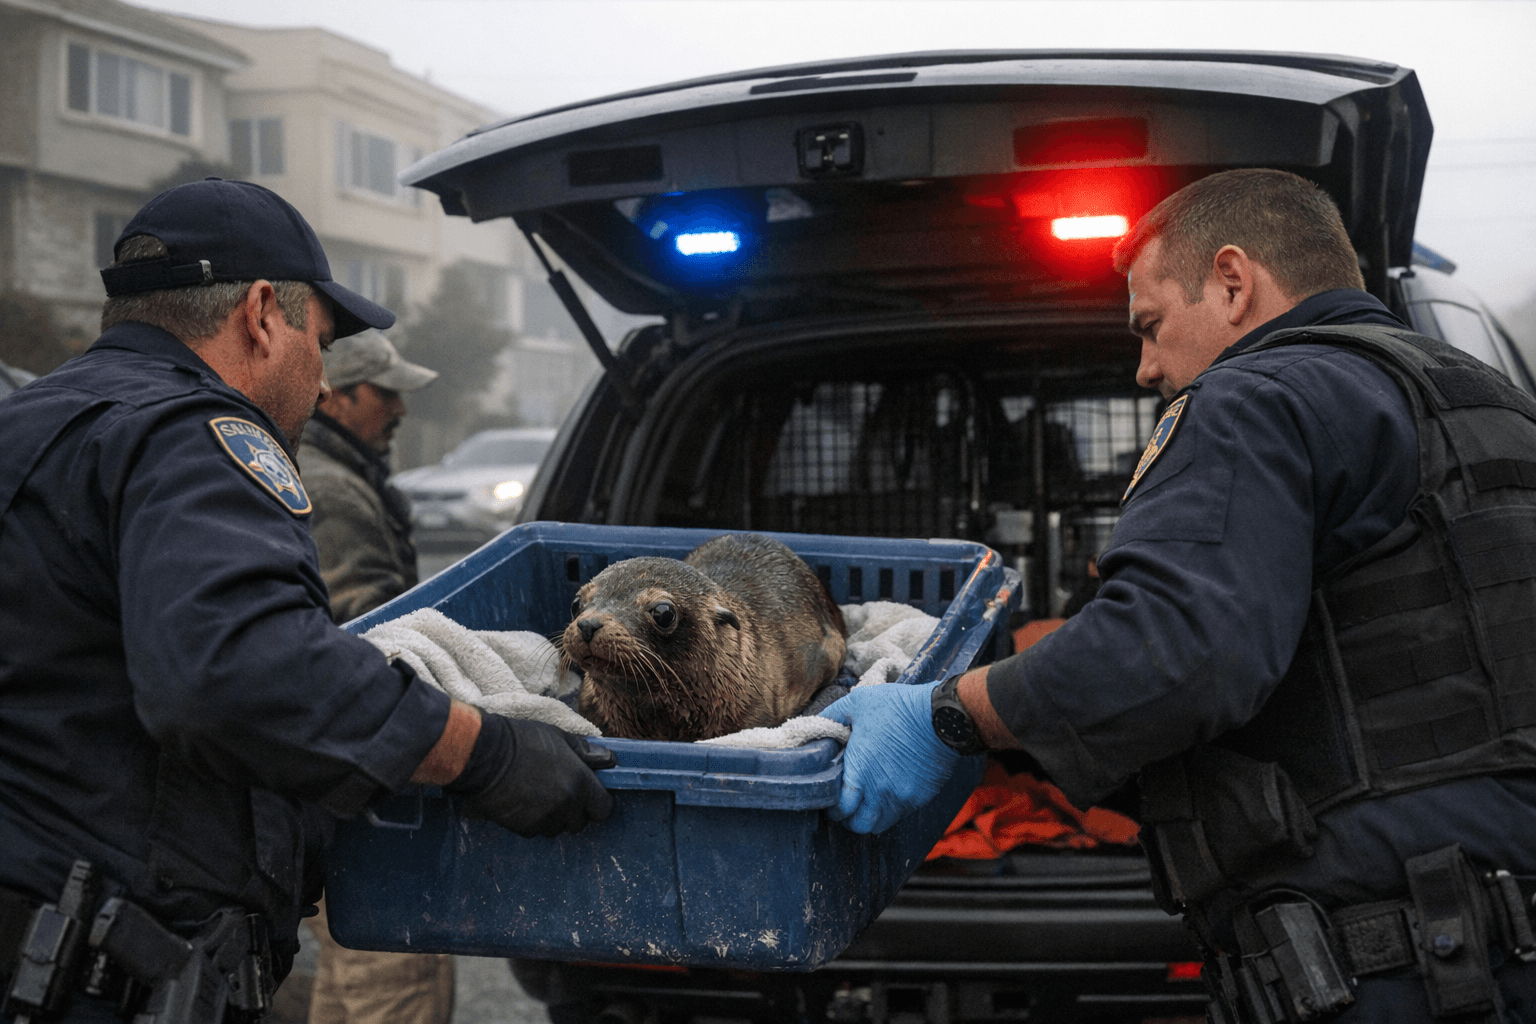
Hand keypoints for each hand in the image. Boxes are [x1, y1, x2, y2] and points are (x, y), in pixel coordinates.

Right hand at [448, 715, 615, 837]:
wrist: (485, 757)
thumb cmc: (523, 740)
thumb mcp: (559, 737)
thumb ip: (586, 752)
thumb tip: (608, 760)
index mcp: (580, 783)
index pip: (603, 809)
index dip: (597, 803)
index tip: (589, 795)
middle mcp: (566, 806)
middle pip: (581, 823)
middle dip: (575, 812)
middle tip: (560, 792)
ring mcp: (545, 820)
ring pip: (558, 828)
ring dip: (554, 818)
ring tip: (538, 795)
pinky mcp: (524, 829)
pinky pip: (537, 830)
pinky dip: (533, 821)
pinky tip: (522, 802)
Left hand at [820, 681, 958, 833]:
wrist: (943, 717)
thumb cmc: (899, 708)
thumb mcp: (858, 702)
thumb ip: (833, 717)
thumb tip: (817, 727)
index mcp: (860, 772)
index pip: (840, 809)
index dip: (833, 808)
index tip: (832, 798)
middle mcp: (880, 792)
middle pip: (858, 825)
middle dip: (849, 818)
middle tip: (848, 804)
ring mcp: (902, 798)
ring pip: (880, 825)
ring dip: (870, 817)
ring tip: (867, 801)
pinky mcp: (920, 797)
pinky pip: (900, 815)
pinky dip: (891, 809)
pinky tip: (888, 792)